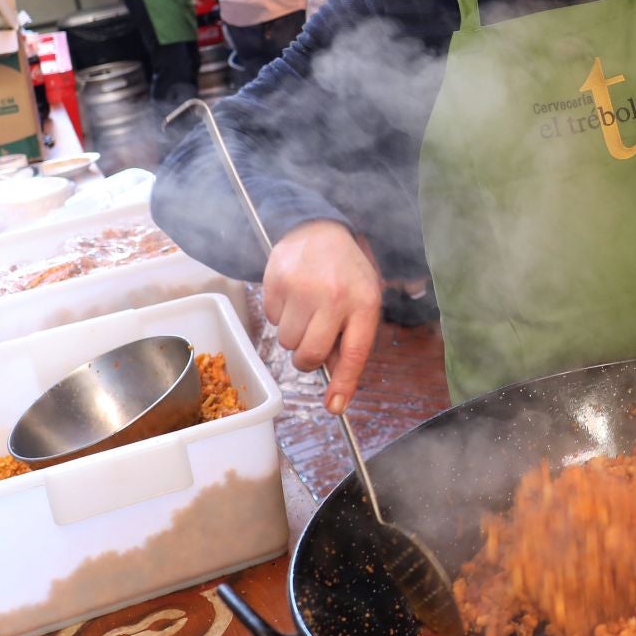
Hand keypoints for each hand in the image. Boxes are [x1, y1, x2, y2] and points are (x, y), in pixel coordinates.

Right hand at [262, 220, 382, 412]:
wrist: (318, 228)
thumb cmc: (346, 272)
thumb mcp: (363, 299)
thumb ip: (352, 338)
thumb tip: (334, 383)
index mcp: (363, 302)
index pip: (354, 352)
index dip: (344, 382)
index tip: (335, 407)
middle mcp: (333, 296)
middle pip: (311, 355)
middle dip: (308, 359)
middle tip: (312, 343)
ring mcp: (302, 288)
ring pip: (287, 342)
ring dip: (294, 334)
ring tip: (306, 309)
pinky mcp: (276, 281)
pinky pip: (271, 319)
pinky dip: (280, 314)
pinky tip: (293, 295)